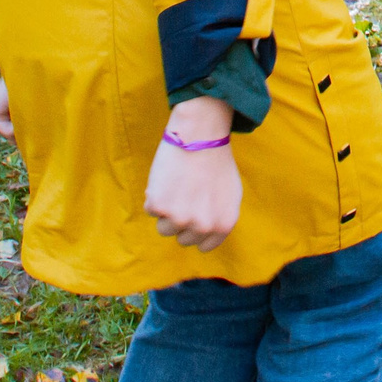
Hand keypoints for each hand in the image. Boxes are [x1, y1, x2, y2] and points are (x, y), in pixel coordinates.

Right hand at [144, 96, 240, 251]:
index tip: (193, 214)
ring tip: (176, 185)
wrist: (199, 135)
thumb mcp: (231, 194)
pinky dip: (154, 196)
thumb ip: (220, 217)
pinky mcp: (160, 207)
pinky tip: (166, 178)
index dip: (196, 229)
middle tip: (185, 194)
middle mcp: (203, 226)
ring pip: (164, 228)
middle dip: (181, 220)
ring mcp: (180, 218)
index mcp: (223, 225)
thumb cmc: (216, 159)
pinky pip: (150, 210)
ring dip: (166, 210)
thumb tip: (207, 232)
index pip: (203, 246)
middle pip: (182, 239)